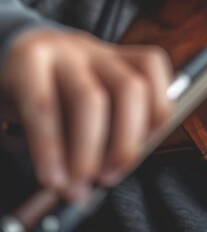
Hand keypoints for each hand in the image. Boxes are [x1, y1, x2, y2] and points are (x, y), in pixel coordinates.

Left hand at [0, 28, 172, 202]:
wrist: (43, 50)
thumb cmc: (29, 88)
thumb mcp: (17, 112)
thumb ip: (42, 145)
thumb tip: (73, 187)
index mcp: (32, 60)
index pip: (44, 104)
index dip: (51, 148)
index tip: (57, 183)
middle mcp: (71, 50)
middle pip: (92, 98)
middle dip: (93, 150)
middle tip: (88, 182)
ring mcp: (104, 49)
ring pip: (133, 87)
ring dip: (130, 139)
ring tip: (117, 168)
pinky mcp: (130, 52)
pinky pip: (155, 67)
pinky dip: (159, 105)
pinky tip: (147, 134)